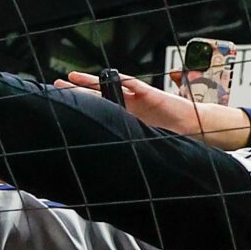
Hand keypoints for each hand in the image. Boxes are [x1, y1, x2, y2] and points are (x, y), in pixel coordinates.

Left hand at [56, 70, 250, 148]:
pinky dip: (120, 80)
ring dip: (90, 82)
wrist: (195, 130)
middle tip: (55, 87)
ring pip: (109, 87)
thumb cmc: (172, 139)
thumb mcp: (141, 147)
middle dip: (76, 93)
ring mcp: (137, 100)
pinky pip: (133, 84)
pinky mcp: (151, 94)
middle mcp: (127, 109)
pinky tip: (105, 76)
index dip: (79, 111)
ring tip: (71, 77)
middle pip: (96, 98)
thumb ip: (123, 151)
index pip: (96, 114)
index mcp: (123, 122)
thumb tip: (100, 173)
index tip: (59, 111)